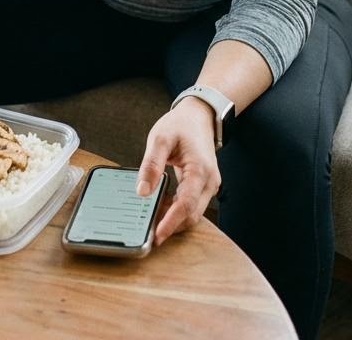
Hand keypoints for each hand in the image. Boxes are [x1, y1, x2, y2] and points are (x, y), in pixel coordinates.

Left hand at [136, 98, 220, 245]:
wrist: (199, 115)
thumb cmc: (181, 124)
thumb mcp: (160, 138)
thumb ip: (151, 164)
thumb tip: (142, 191)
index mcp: (200, 170)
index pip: (186, 205)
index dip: (170, 222)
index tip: (156, 236)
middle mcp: (209, 182)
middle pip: (191, 215)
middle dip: (171, 226)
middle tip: (147, 232)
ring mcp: (209, 185)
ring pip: (193, 213)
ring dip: (174, 219)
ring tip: (151, 220)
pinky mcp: (204, 186)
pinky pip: (192, 204)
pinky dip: (177, 210)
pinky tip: (161, 207)